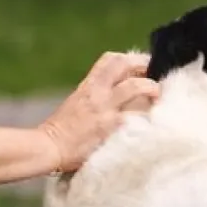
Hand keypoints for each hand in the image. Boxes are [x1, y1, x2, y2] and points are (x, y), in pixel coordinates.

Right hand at [38, 51, 159, 171]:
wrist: (49, 146)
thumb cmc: (61, 129)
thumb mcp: (76, 102)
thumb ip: (95, 95)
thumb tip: (117, 94)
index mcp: (88, 85)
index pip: (110, 60)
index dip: (130, 59)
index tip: (140, 66)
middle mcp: (98, 92)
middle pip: (125, 65)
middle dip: (144, 65)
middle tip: (155, 76)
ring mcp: (106, 109)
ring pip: (137, 87)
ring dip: (152, 89)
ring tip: (158, 97)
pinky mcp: (112, 128)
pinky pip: (137, 117)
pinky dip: (148, 118)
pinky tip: (153, 122)